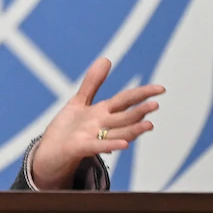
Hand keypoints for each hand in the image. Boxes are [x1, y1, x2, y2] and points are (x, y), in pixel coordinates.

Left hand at [30, 58, 164, 189]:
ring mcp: (94, 136)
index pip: (127, 100)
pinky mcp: (81, 147)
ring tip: (148, 125)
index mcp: (103, 112)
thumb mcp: (79, 101)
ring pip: (118, 133)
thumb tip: (106, 59)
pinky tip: (123, 146)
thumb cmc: (67, 129)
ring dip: (132, 129)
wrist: (52, 153)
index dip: (143, 94)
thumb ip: (93, 82)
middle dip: (140, 111)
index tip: (161, 89)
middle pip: (125, 117)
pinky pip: (98, 146)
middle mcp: (102, 125)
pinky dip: (110, 145)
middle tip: (156, 104)